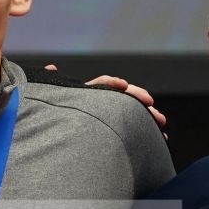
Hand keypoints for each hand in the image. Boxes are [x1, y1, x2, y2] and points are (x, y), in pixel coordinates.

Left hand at [44, 64, 167, 135]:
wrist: (49, 141)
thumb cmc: (48, 116)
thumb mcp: (47, 98)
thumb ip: (49, 84)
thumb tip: (51, 68)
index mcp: (84, 94)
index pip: (102, 85)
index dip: (112, 83)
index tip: (123, 85)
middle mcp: (99, 104)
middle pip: (123, 98)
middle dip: (139, 101)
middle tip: (153, 108)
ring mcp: (106, 118)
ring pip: (132, 114)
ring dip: (148, 116)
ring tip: (161, 124)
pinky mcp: (113, 132)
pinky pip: (132, 131)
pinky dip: (146, 134)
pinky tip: (159, 140)